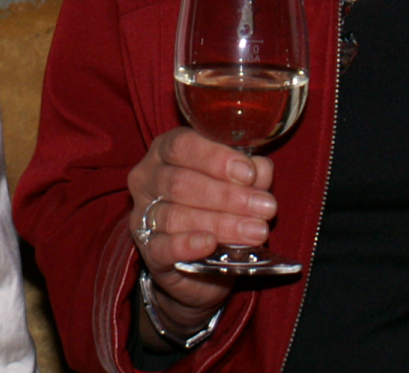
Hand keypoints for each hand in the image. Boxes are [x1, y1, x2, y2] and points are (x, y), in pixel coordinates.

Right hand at [123, 127, 276, 340]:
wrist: (202, 262)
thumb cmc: (216, 207)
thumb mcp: (236, 184)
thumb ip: (249, 174)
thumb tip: (260, 169)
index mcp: (165, 151)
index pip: (182, 145)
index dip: (215, 158)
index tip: (248, 173)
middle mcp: (147, 178)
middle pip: (180, 182)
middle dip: (227, 196)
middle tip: (265, 207)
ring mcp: (143, 216)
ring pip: (175, 215)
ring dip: (220, 223)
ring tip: (255, 231)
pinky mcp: (148, 252)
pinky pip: (162, 248)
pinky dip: (187, 245)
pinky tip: (210, 243)